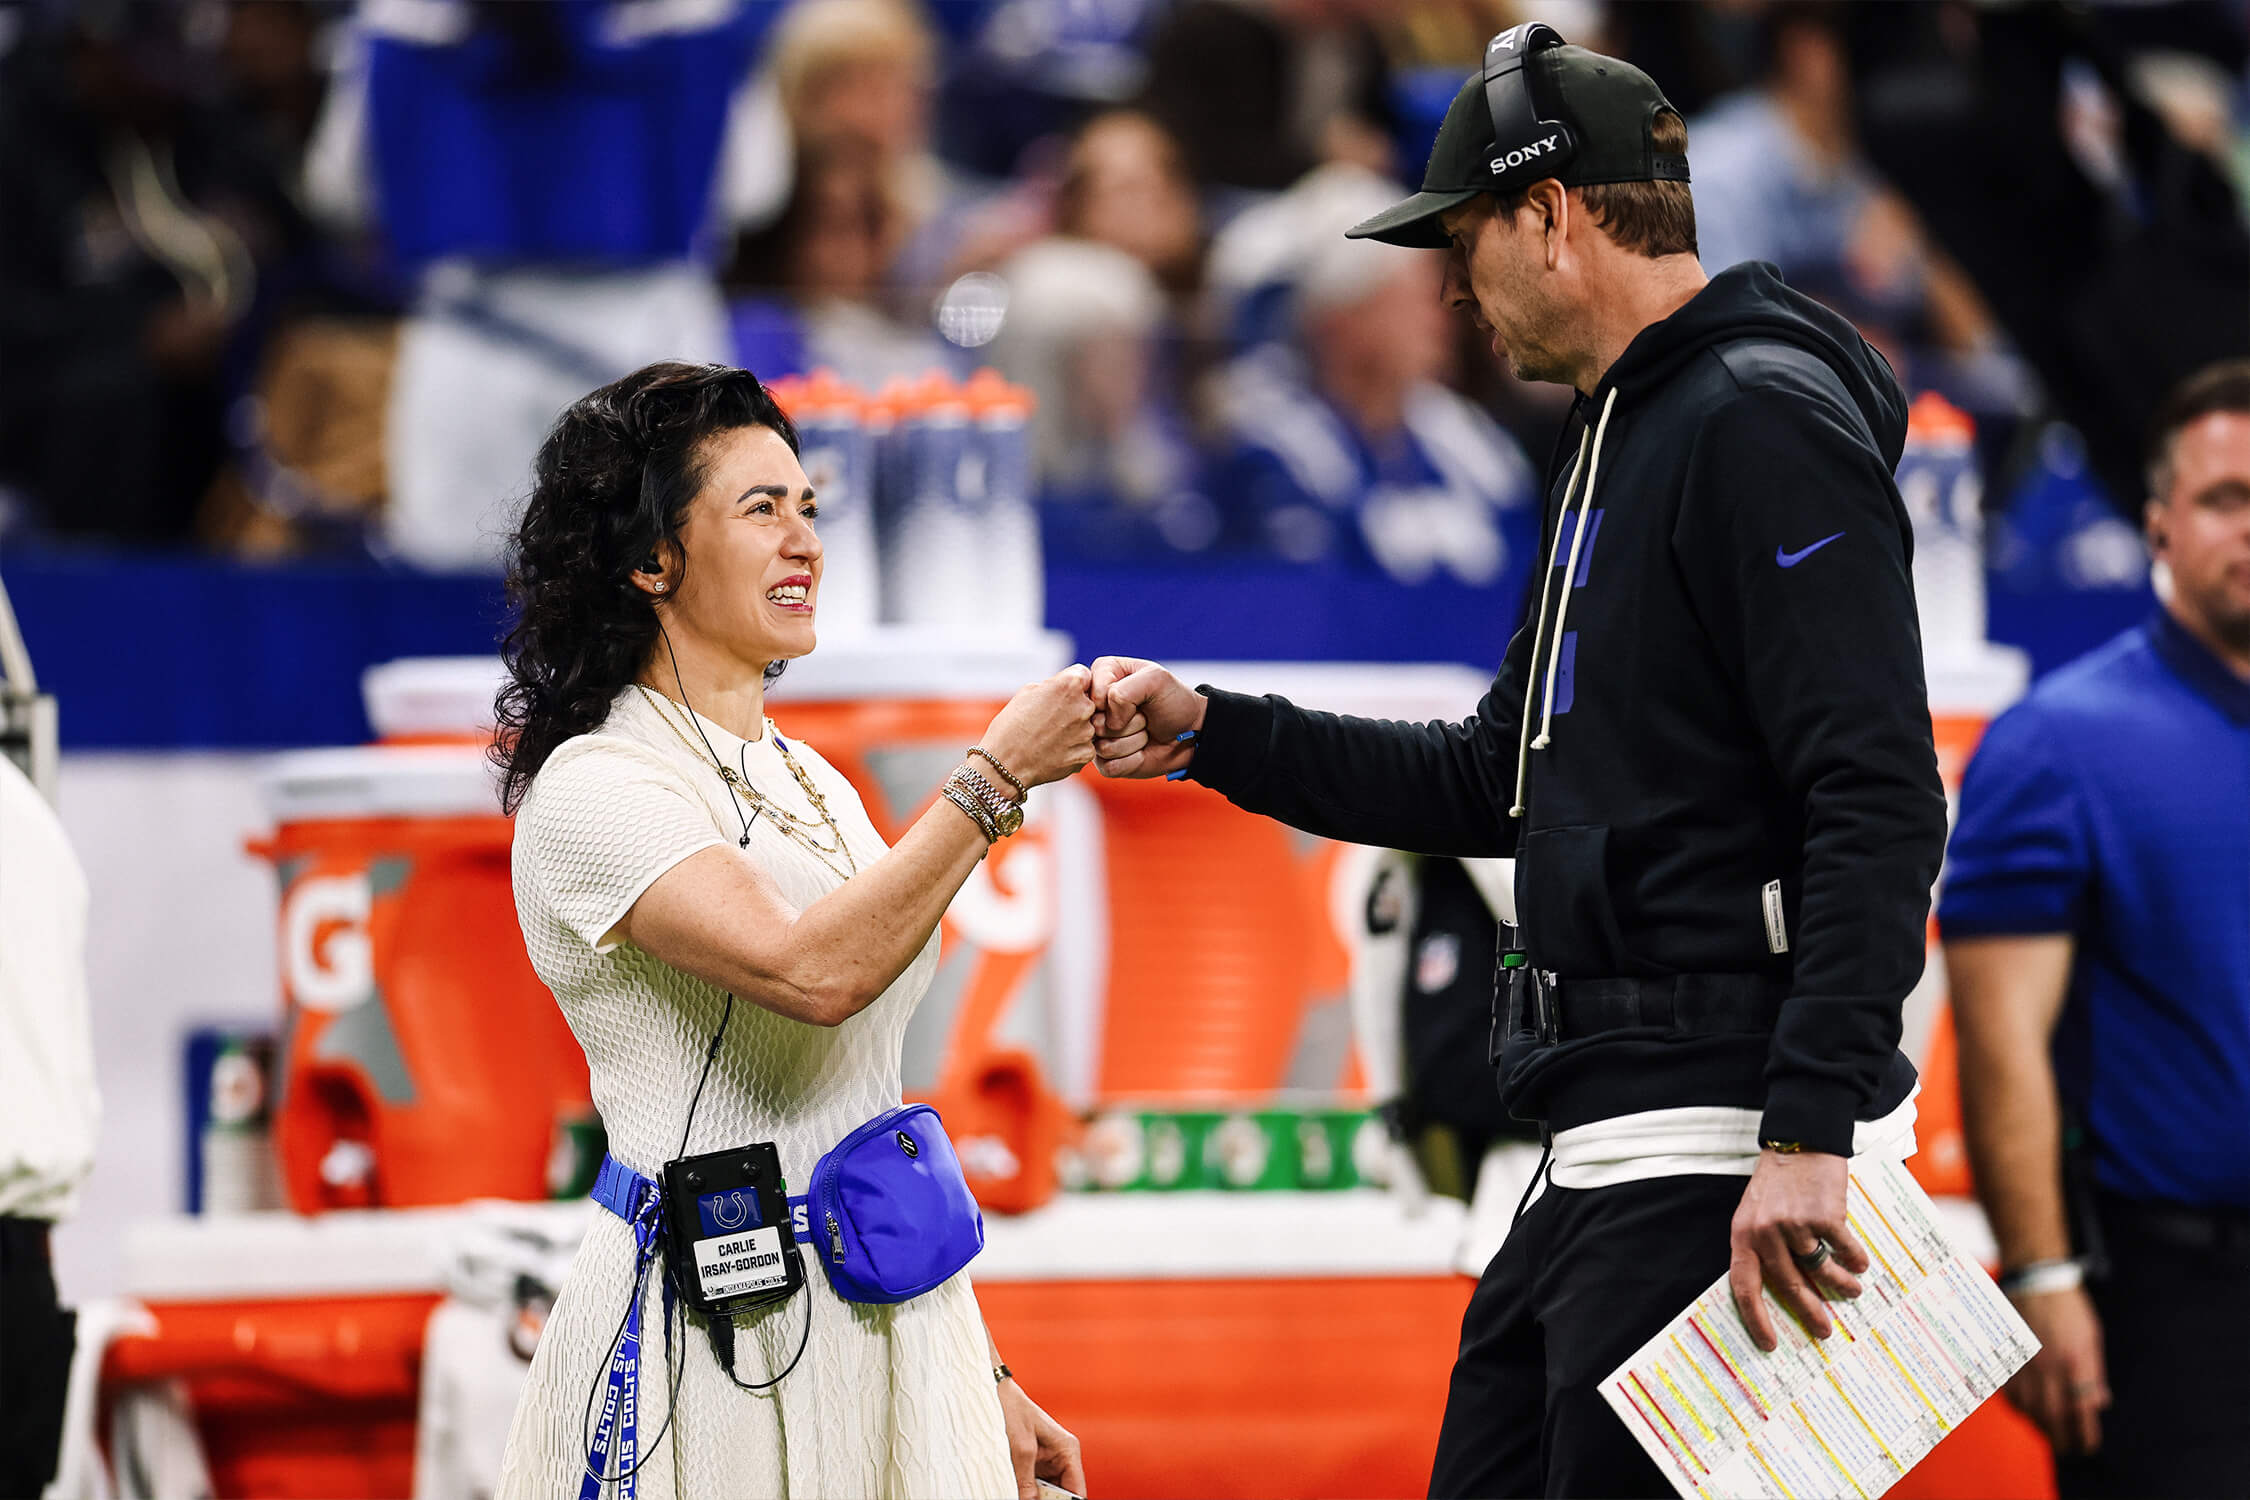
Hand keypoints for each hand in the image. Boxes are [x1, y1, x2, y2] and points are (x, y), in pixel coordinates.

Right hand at [980, 666, 1096, 788]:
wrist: (1005, 764)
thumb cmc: (1010, 726)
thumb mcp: (1027, 692)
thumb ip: (1054, 685)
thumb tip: (1068, 687)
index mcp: (1070, 685)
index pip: (1084, 676)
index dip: (1070, 686)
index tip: (1057, 697)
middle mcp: (1084, 706)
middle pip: (1088, 702)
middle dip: (1074, 707)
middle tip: (1050, 720)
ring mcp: (1088, 732)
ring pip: (1087, 725)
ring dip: (1074, 729)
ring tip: (1049, 738)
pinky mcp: (1087, 754)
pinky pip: (1085, 746)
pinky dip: (1073, 748)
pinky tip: (1053, 751)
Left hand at [997, 1376, 1086, 1498]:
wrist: (999, 1398)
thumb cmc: (1015, 1411)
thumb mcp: (1021, 1448)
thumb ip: (1026, 1480)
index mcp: (1068, 1448)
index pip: (1077, 1487)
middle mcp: (1062, 1456)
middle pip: (1064, 1491)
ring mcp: (1049, 1461)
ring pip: (1051, 1491)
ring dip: (1040, 1497)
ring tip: (1027, 1496)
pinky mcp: (1037, 1464)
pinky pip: (1038, 1486)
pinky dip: (1031, 1493)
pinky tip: (1023, 1493)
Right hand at [1088, 656, 1205, 779]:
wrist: (1191, 732)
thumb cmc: (1174, 701)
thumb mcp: (1155, 679)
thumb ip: (1123, 691)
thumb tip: (1109, 723)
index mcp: (1103, 676)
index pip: (1092, 693)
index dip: (1115, 700)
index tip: (1138, 697)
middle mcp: (1095, 706)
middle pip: (1096, 722)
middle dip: (1129, 722)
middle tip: (1145, 715)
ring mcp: (1099, 734)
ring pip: (1103, 747)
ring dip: (1134, 741)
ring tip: (1145, 730)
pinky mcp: (1105, 761)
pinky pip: (1109, 766)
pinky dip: (1133, 760)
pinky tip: (1142, 750)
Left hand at [1728, 1149, 1868, 1350]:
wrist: (1801, 1140)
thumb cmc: (1779, 1182)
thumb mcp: (1756, 1212)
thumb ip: (1762, 1246)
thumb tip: (1785, 1291)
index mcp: (1743, 1234)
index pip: (1744, 1286)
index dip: (1756, 1318)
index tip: (1770, 1344)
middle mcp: (1765, 1232)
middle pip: (1789, 1286)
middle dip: (1810, 1313)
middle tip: (1824, 1330)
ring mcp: (1794, 1224)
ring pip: (1821, 1271)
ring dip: (1841, 1286)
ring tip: (1853, 1290)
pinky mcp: (1824, 1215)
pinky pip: (1843, 1251)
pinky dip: (1855, 1260)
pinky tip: (1860, 1263)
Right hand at [2003, 1285, 2106, 1454]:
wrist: (2035, 1279)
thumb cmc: (2069, 1308)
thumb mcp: (2092, 1338)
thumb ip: (2095, 1372)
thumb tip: (2099, 1402)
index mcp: (2076, 1361)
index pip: (2082, 1410)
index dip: (2085, 1434)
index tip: (2088, 1446)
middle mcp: (2049, 1366)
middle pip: (2053, 1415)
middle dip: (2061, 1438)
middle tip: (2066, 1449)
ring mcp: (2025, 1361)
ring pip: (2029, 1407)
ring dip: (2039, 1425)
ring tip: (2048, 1433)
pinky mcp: (2006, 1356)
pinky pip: (2009, 1392)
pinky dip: (2018, 1407)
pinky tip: (2026, 1410)